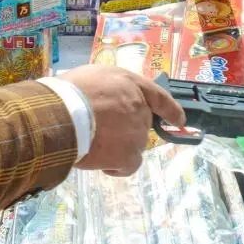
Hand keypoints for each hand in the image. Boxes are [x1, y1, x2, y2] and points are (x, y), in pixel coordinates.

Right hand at [57, 65, 184, 175]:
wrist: (64, 114)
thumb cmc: (72, 92)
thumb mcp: (94, 76)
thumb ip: (109, 89)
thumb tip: (106, 101)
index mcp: (133, 85)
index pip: (159, 97)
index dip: (171, 110)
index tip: (180, 120)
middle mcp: (141, 109)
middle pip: (140, 125)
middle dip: (124, 129)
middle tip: (100, 130)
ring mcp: (138, 133)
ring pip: (133, 145)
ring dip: (118, 147)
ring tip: (94, 144)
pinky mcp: (130, 155)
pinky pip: (128, 166)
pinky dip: (117, 167)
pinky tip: (102, 163)